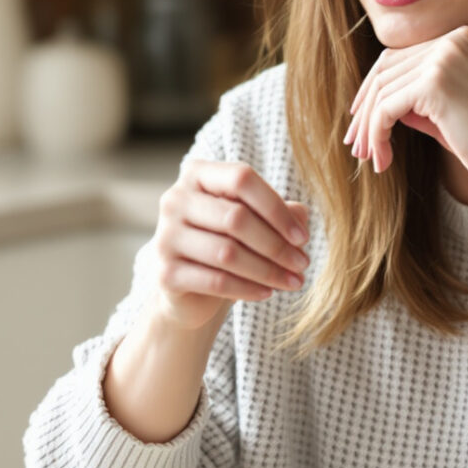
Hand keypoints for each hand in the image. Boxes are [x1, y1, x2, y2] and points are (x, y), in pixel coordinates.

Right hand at [147, 161, 309, 331]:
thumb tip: (301, 215)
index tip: (302, 237)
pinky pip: (215, 281)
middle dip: (277, 245)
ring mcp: (166, 237)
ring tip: (292, 282)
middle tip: (302, 265)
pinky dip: (247, 288)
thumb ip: (279, 213)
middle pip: (236, 218)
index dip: (276, 208)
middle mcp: (175, 200)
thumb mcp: (255, 223)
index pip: (241, 179)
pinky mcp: (165, 273)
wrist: (191, 289)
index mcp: (197, 175)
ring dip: (267, 270)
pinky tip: (267, 293)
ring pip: (227, 253)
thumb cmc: (227, 244)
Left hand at [343, 26, 467, 196]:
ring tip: (370, 158)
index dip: (375, 91)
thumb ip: (418, 99)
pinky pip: (386, 108)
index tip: (362, 124)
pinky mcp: (435, 82)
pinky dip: (377, 134)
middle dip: (366, 112)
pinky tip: (382, 159)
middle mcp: (454, 39)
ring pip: (382, 90)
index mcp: (463, 38)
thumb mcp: (450, 112)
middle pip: (385, 70)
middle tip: (356, 147)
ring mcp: (445, 57)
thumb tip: (380, 102)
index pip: (401, 58)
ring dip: (369, 129)